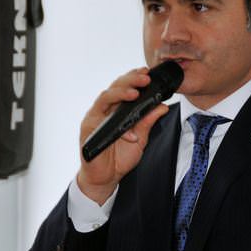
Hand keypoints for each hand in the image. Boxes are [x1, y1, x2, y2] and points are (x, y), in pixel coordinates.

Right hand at [77, 67, 168, 203]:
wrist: (105, 178)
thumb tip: (162, 106)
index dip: (134, 78)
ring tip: (135, 92)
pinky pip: (100, 117)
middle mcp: (104, 110)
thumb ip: (148, 122)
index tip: (148, 72)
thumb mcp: (140, 139)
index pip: (124, 87)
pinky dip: (114, 119)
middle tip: (145, 77)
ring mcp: (95, 117)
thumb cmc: (119, 158)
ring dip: (120, 92)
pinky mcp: (88, 128)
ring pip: (105, 97)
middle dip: (130, 80)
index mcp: (116, 110)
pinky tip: (127, 125)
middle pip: (115, 87)